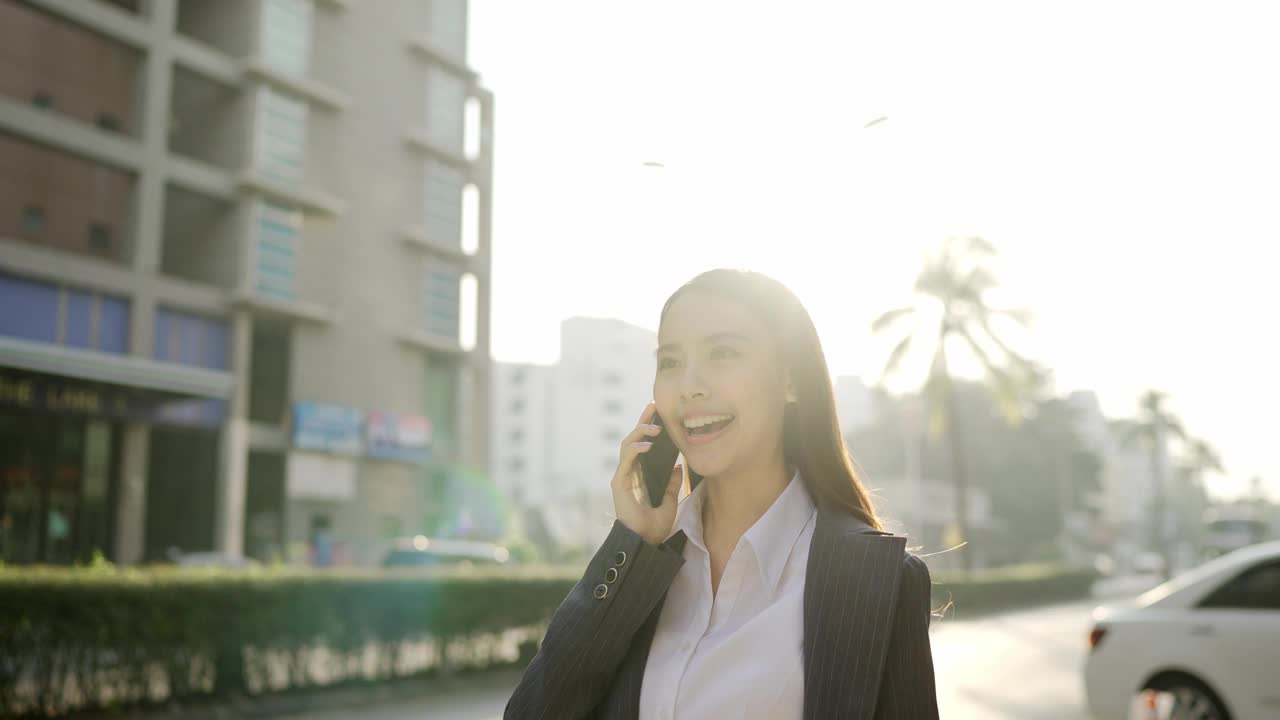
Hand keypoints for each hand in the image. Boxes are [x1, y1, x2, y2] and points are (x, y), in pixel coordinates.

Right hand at [610, 401, 682, 545]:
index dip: (647, 427)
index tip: (657, 411)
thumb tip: (678, 465)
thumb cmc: (654, 525)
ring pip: (627, 445)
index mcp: (639, 475)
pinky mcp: (619, 483)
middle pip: (633, 439)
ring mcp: (622, 476)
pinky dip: (636, 450)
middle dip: (643, 422)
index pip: (642, 445)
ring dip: (640, 433)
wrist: (645, 542)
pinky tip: (648, 445)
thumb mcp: (670, 500)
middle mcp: (629, 473)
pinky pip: (626, 460)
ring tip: (656, 428)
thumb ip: (672, 483)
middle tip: (654, 407)